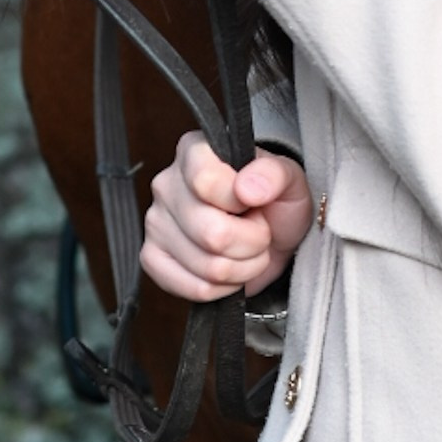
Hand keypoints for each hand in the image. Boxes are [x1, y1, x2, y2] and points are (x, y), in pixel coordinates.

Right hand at [141, 132, 314, 303]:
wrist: (270, 234)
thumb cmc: (274, 201)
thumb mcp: (289, 178)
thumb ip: (273, 174)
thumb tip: (247, 189)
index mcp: (194, 152)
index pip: (206, 182)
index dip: (241, 202)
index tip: (254, 201)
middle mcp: (167, 184)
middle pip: (211, 233)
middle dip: (252, 242)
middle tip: (259, 230)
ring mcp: (156, 223)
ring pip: (208, 267)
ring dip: (243, 267)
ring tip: (247, 249)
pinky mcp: (152, 258)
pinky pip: (193, 288)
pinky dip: (223, 288)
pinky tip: (229, 268)